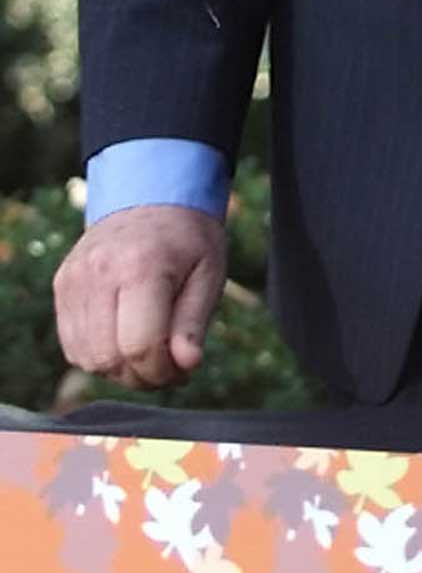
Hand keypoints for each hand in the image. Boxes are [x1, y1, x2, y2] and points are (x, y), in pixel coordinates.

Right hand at [54, 204, 228, 389]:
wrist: (151, 196)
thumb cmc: (188, 238)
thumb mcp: (209, 273)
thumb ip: (194, 323)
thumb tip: (187, 366)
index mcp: (141, 267)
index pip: (140, 345)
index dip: (162, 371)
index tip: (183, 371)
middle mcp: (99, 273)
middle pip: (109, 357)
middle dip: (141, 376)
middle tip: (169, 369)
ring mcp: (73, 280)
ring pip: (86, 358)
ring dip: (119, 371)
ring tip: (150, 355)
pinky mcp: (62, 286)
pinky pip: (72, 345)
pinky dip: (99, 357)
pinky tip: (126, 342)